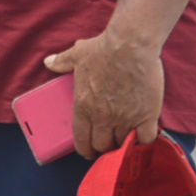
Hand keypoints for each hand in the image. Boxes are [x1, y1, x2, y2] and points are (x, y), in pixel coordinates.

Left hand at [42, 30, 164, 160]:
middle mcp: (102, 117)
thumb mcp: (77, 54)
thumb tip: (49, 62)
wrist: (131, 44)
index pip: (81, 140)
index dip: (86, 149)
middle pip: (102, 146)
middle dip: (105, 147)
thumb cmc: (103, 48)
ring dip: (124, 143)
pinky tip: (144, 135)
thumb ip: (62, 62)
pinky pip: (145, 139)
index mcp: (83, 106)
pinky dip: (144, 141)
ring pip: (123, 144)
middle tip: (111, 142)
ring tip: (128, 138)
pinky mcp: (146, 115)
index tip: (90, 150)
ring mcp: (125, 118)